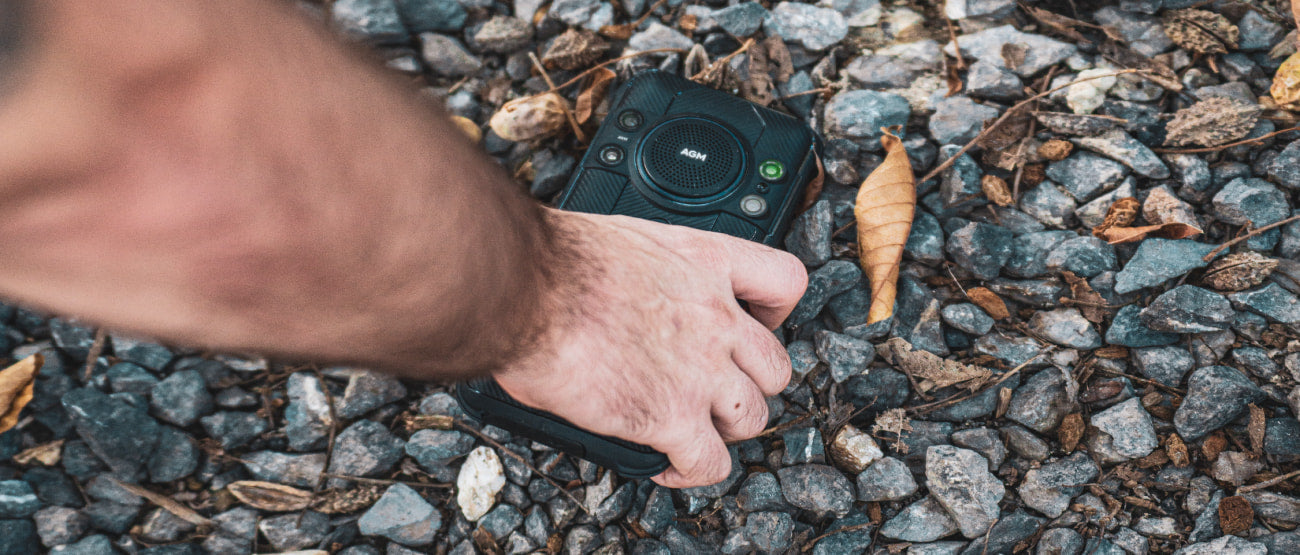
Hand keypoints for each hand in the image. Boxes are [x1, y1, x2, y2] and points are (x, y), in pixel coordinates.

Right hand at [493, 209, 807, 487]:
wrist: (524, 288)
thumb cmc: (553, 259)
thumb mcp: (624, 241)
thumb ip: (650, 271)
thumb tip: (628, 294)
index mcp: (706, 262)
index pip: (784, 282)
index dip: (776, 313)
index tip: (753, 325)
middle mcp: (716, 317)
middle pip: (775, 367)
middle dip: (748, 384)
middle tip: (713, 389)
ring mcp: (701, 370)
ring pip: (752, 418)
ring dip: (723, 430)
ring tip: (690, 430)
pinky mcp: (672, 416)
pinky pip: (709, 462)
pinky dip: (691, 471)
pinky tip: (664, 463)